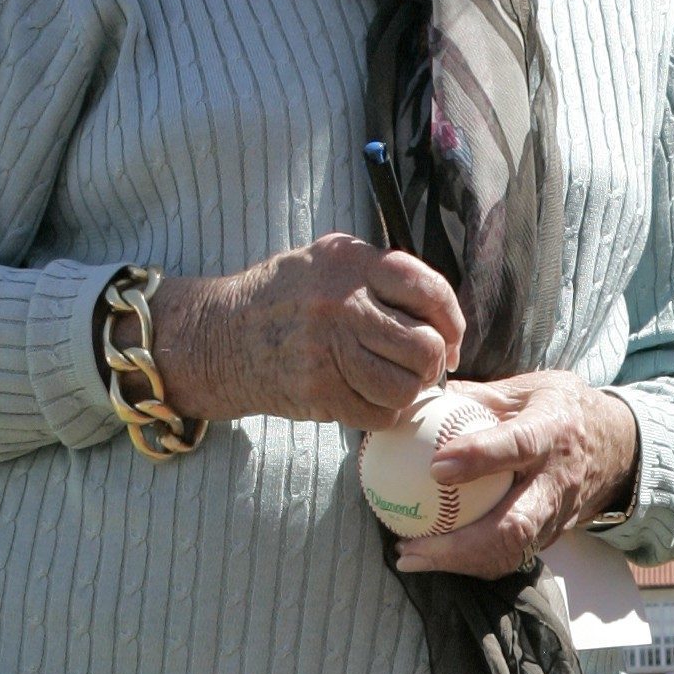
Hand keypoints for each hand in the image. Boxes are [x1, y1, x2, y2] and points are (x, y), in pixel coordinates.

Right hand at [147, 235, 467, 429]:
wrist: (221, 336)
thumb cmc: (289, 300)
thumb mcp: (329, 262)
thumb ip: (381, 276)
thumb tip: (445, 322)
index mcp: (350, 260)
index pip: (428, 289)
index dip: (452, 320)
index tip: (450, 338)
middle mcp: (340, 301)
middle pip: (424, 346)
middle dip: (431, 364)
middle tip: (420, 367)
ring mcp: (326, 348)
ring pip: (405, 386)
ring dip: (408, 392)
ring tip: (393, 383)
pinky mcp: (317, 389)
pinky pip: (378, 413)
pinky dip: (383, 412)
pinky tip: (368, 399)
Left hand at [391, 373, 639, 578]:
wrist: (619, 447)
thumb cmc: (562, 410)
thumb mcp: (529, 387)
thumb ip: (478, 395)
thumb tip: (419, 397)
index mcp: (553, 430)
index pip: (518, 445)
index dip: (478, 458)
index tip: (435, 468)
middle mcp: (559, 480)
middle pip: (515, 524)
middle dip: (460, 546)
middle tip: (410, 547)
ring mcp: (558, 515)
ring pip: (511, 551)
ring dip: (459, 563)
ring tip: (411, 558)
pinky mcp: (553, 536)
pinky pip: (511, 556)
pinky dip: (471, 563)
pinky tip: (434, 557)